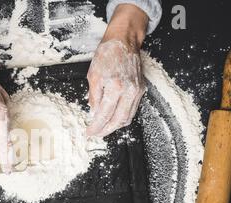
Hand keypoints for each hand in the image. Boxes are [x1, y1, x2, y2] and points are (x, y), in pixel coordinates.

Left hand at [87, 4, 148, 136]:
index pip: (104, 114)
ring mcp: (137, 91)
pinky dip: (122, 117)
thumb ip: (94, 97)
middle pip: (118, 120)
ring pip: (127, 117)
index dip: (96, 126)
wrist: (123, 41)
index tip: (89, 132)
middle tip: (96, 134)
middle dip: (105, 130)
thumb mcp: (93, 76)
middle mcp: (129, 91)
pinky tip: (113, 119)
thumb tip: (93, 114)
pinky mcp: (141, 90)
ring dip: (115, 126)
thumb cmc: (107, 55)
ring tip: (103, 129)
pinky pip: (132, 109)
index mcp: (115, 87)